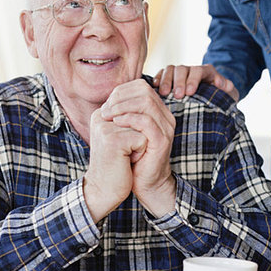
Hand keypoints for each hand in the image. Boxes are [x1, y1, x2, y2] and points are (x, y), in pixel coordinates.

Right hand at [83, 104, 146, 221]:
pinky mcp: (113, 140)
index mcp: (101, 112)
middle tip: (128, 149)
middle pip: (140, 111)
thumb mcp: (122, 135)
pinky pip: (142, 139)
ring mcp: (106, 127)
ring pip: (143, 124)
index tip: (127, 141)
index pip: (133, 101)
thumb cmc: (117, 164)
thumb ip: (129, 116)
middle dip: (143, 131)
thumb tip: (146, 98)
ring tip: (127, 154)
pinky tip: (127, 161)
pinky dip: (141, 151)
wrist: (105, 191)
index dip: (141, 122)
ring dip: (142, 141)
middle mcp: (100, 116)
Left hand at [101, 79, 176, 216]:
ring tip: (108, 116)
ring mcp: (166, 128)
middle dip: (121, 97)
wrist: (144, 183)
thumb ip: (122, 113)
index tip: (106, 104)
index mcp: (158, 111)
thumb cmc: (133, 156)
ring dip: (122, 106)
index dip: (121, 91)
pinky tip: (116, 123)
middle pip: (144, 90)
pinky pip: (146, 121)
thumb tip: (108, 98)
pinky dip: (129, 119)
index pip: (141, 86)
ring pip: (146, 102)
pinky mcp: (162, 140)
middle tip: (105, 110)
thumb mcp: (126, 131)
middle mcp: (165, 116)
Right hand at [153, 64, 238, 101]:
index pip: (198, 71)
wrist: (215, 98)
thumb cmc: (221, 97)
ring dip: (165, 81)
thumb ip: (228, 87)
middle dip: (178, 82)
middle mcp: (191, 70)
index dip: (193, 80)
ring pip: (170, 70)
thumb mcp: (228, 92)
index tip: (190, 92)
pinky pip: (161, 74)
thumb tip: (224, 84)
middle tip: (176, 95)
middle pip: (182, 69)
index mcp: (206, 71)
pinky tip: (154, 87)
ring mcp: (179, 74)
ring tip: (163, 93)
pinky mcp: (170, 79)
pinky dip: (157, 79)